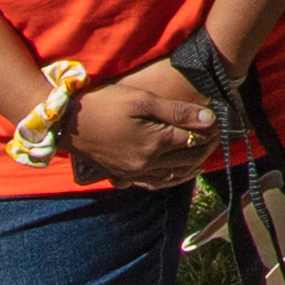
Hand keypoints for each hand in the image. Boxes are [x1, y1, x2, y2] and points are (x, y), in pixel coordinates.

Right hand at [52, 57, 220, 180]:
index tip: (219, 120)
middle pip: (187, 160)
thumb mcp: (142, 100)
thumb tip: (209, 119)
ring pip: (174, 176)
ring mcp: (134, 173)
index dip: (210, 131)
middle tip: (216, 135)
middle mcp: (146, 163)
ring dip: (193, 165)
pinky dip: (172, 179)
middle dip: (206, 148)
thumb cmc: (104, 103)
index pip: (194, 140)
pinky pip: (155, 183)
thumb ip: (177, 112)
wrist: (66, 122)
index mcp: (154, 143)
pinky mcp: (123, 175)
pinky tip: (179, 172)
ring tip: (204, 152)